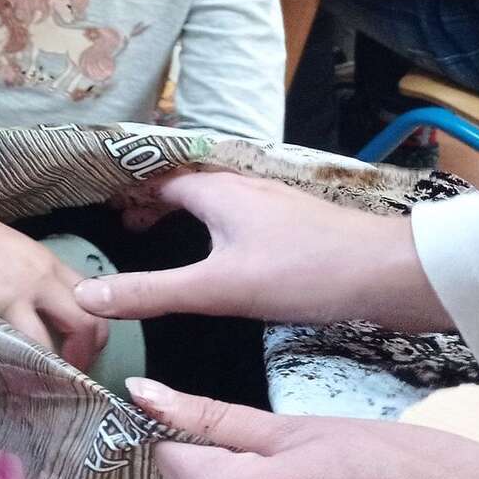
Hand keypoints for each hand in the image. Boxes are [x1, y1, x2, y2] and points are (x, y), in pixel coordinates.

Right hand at [72, 171, 450, 330]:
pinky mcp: (301, 228)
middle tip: (130, 235)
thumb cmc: (302, 271)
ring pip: (220, 206)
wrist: (392, 274)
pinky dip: (221, 236)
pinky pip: (245, 223)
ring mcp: (276, 206)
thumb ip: (152, 292)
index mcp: (217, 190)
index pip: (158, 181)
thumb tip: (85, 297)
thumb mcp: (217, 286)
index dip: (130, 197)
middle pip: (188, 190)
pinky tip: (230, 266)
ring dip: (191, 222)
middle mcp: (244, 187)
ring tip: (171, 250)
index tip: (107, 219)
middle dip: (157, 208)